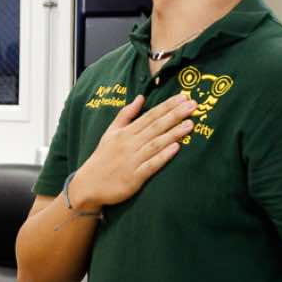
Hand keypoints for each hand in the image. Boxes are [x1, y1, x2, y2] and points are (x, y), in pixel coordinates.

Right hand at [68, 95, 195, 211]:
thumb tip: (140, 97)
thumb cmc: (102, 158)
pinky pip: (151, 165)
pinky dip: (163, 156)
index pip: (150, 115)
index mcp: (125, 132)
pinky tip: (176, 148)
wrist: (88, 185)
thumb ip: (126, 114)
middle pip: (156, 126)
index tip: (183, 97)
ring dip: (173, 133)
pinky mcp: (134, 177)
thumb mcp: (110, 132)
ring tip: (190, 124)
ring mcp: (132, 161)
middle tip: (193, 105)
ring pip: (156, 144)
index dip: (167, 106)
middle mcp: (129, 144)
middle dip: (175, 115)